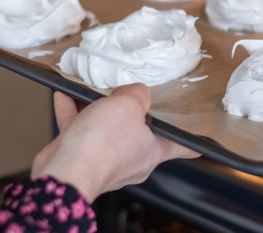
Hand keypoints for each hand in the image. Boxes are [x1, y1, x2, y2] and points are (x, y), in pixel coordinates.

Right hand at [30, 83, 199, 200]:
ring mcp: (106, 159)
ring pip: (107, 128)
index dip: (191, 137)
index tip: (198, 134)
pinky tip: (66, 95)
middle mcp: (132, 159)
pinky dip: (74, 112)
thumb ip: (138, 94)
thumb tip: (134, 91)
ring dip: (98, 108)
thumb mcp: (130, 105)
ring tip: (92, 91)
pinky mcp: (82, 156)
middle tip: (126, 94)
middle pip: (139, 129)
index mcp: (154, 151)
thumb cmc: (100, 147)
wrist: (64, 170)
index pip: (183, 146)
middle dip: (131, 111)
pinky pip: (80, 129)